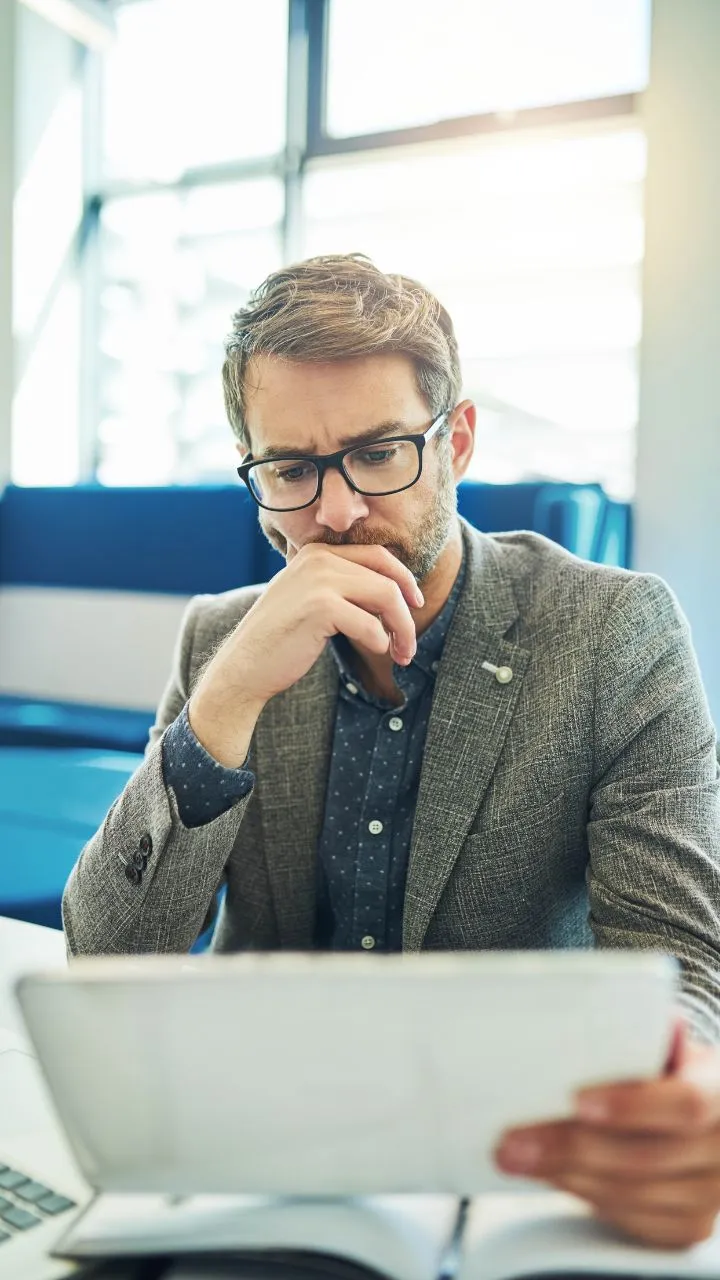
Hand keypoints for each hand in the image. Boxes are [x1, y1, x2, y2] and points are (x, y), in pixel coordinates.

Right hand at [189, 544, 422, 764]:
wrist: (245, 666)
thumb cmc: (281, 639)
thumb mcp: (311, 599)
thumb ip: (342, 587)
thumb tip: (394, 593)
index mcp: (317, 553)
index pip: (378, 556)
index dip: (404, 580)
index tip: (415, 604)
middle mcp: (318, 559)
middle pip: (387, 577)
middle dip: (407, 612)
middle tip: (410, 643)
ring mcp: (318, 581)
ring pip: (386, 597)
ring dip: (402, 629)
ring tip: (402, 654)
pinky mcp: (320, 608)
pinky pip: (370, 625)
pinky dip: (380, 642)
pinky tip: (377, 652)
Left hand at [494, 1022, 719, 1247]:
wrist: (703, 1113)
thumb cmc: (673, 1068)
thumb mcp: (665, 1042)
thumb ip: (643, 1033)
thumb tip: (609, 1011)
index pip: (685, 1104)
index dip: (631, 1105)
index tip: (577, 1100)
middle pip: (644, 1158)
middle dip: (571, 1148)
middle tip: (515, 1140)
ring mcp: (710, 1196)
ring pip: (629, 1194)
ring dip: (565, 1175)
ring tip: (518, 1156)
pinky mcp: (688, 1226)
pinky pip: (628, 1218)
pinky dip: (582, 1194)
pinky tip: (550, 1173)